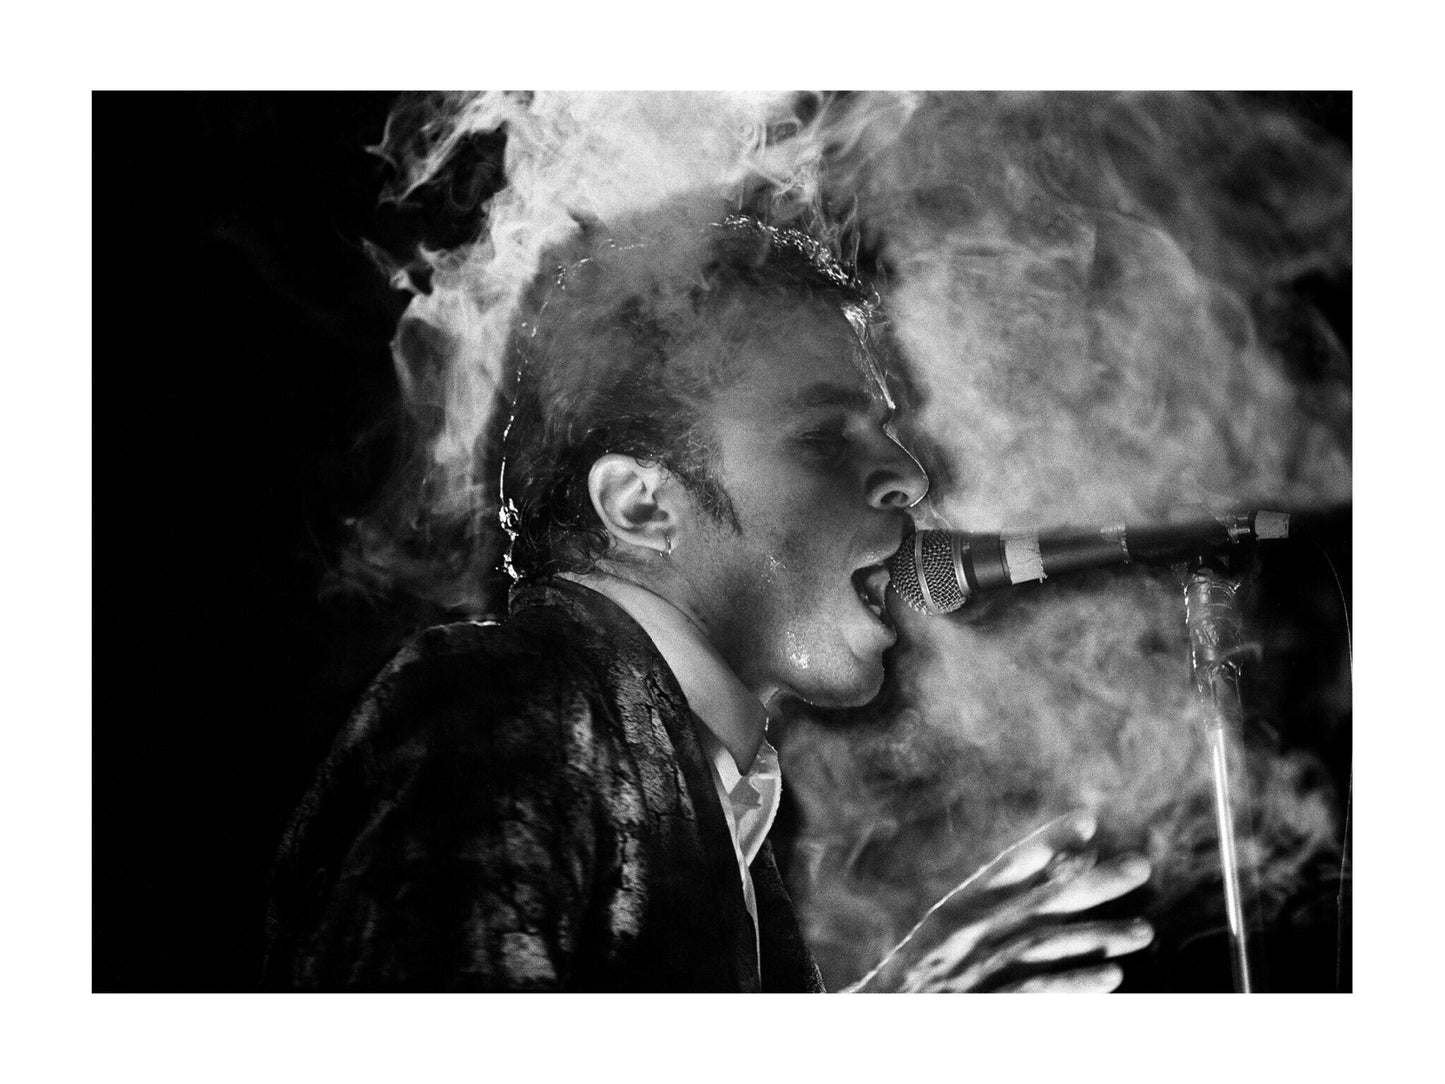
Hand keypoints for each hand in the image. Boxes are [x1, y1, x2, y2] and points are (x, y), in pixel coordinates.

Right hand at [850, 811, 1152, 992]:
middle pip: (1037, 903)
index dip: (1047, 843)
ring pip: (1045, 948)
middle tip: (1139, 866)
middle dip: (1091, 884)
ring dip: (1098, 937)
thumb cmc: (911, 982)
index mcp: (954, 911)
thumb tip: (1054, 878)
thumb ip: (995, 909)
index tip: (1087, 820)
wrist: (869, 1024)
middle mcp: (967, 937)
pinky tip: (1111, 978)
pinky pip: (1033, 994)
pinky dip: (1073, 985)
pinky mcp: (982, 1008)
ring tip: (1143, 932)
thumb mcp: (945, 937)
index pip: (1005, 867)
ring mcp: (976, 973)